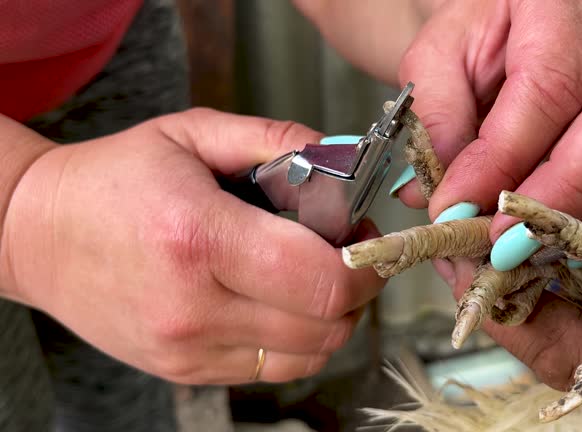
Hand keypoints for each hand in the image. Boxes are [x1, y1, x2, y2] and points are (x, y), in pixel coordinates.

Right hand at [0, 108, 384, 384]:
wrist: (37, 235)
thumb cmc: (113, 180)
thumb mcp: (191, 134)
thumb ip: (274, 139)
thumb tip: (341, 156)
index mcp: (200, 238)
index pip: (320, 279)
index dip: (366, 264)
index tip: (368, 239)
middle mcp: (195, 306)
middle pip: (326, 325)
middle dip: (358, 289)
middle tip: (349, 252)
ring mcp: (189, 349)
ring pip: (310, 355)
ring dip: (333, 317)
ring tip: (317, 275)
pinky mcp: (186, 370)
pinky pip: (275, 369)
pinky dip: (299, 339)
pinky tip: (284, 301)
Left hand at [394, 0, 581, 265]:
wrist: (515, 30)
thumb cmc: (478, 43)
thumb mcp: (437, 62)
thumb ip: (437, 120)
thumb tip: (452, 201)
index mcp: (561, 3)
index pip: (547, 85)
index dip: (503, 158)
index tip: (458, 208)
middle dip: (567, 192)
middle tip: (509, 242)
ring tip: (540, 251)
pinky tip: (574, 244)